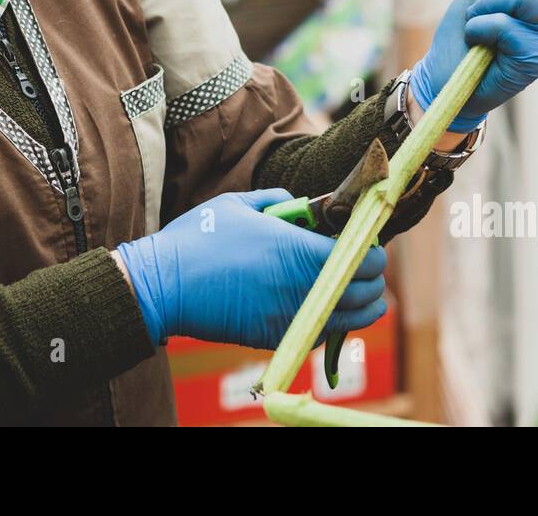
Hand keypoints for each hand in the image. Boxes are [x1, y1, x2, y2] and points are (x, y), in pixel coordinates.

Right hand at [115, 188, 387, 349]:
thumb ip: (278, 201)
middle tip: (370, 269)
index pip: (358, 257)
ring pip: (346, 318)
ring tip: (368, 298)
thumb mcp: (239, 203)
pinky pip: (318, 333)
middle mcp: (299, 285)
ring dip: (363, 307)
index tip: (371, 246)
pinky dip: (333, 324)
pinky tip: (334, 313)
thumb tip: (301, 204)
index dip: (373, 253)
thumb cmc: (200, 238)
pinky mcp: (272, 335)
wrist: (164, 285)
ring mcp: (287, 315)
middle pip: (361, 291)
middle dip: (372, 280)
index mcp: (296, 249)